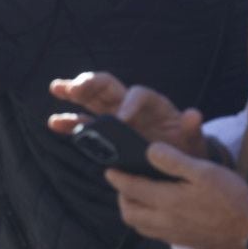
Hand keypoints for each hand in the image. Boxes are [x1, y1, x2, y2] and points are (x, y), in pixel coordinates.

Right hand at [47, 71, 207, 158]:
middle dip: (91, 84)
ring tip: (56, 88)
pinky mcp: (104, 131)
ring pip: (91, 98)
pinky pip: (84, 123)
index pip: (139, 94)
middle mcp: (131, 105)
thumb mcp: (193, 142)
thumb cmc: (185, 151)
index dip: (130, 104)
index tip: (122, 120)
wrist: (177, 165)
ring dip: (73, 92)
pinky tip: (54, 122)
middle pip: (108, 86)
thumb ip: (192, 129)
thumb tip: (193, 114)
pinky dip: (70, 122)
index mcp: (153, 105)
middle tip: (76, 88)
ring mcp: (114, 116)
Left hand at [105, 143, 247, 248]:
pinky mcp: (182, 242)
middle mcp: (164, 221)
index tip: (109, 170)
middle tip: (125, 183)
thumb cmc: (230, 196)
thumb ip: (174, 161)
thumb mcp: (203, 171)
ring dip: (132, 210)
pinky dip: (146, 222)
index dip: (117, 178)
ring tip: (138, 196)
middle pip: (128, 213)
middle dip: (121, 197)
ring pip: (139, 226)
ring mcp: (172, 235)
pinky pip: (153, 234)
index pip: (131, 189)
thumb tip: (149, 150)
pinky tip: (156, 212)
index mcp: (167, 201)